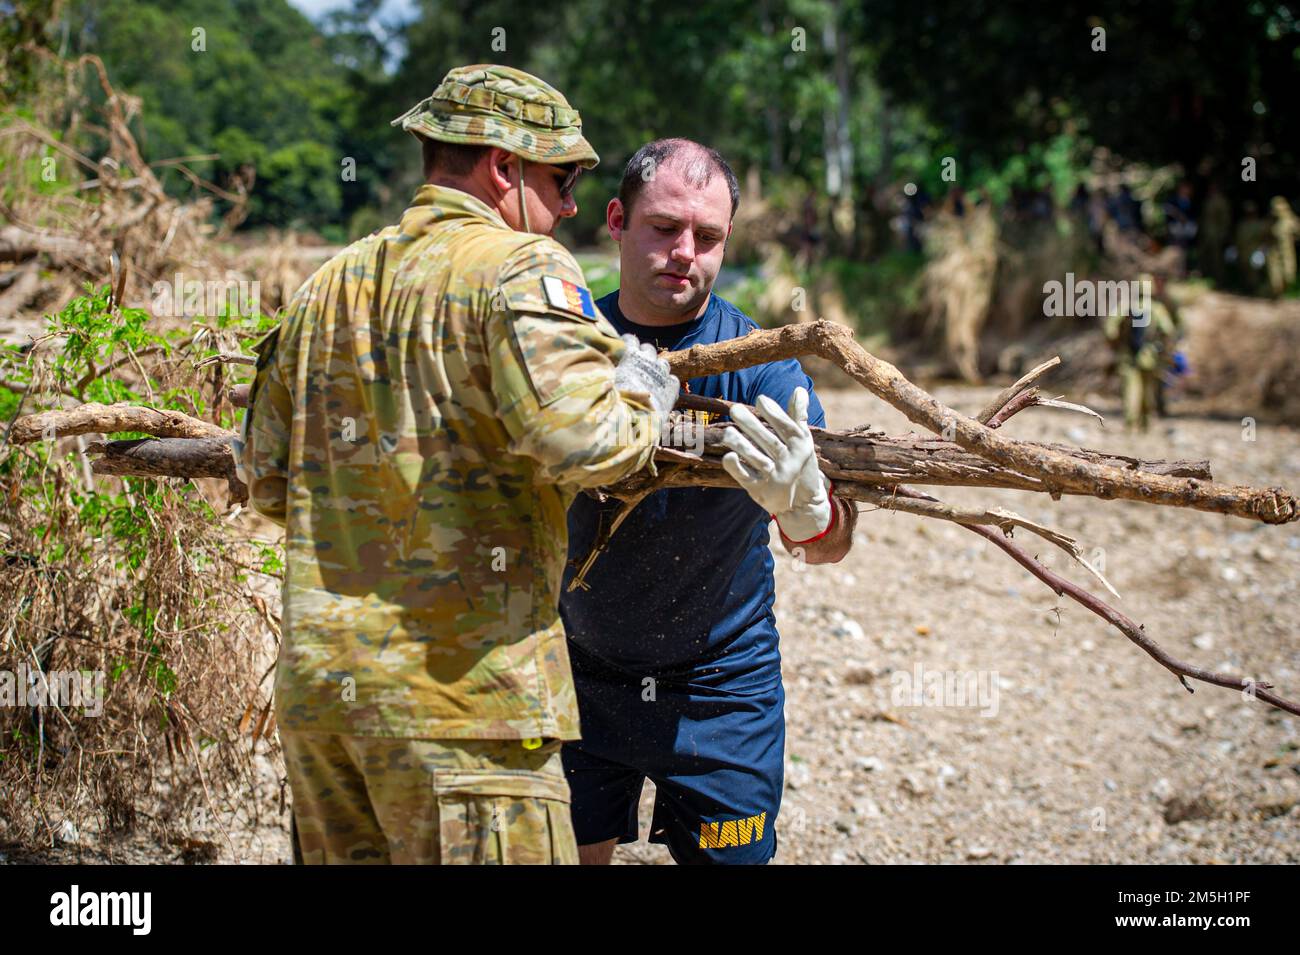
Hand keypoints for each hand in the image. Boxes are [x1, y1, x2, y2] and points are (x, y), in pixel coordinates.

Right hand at [613, 333, 678, 414]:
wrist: (633, 415)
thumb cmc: (614, 396)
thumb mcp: (606, 378)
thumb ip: (609, 368)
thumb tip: (605, 366)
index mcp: (631, 354)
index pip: (631, 339)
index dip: (628, 344)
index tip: (624, 350)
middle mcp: (648, 358)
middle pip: (648, 349)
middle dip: (643, 354)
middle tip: (637, 365)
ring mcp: (662, 371)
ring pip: (663, 362)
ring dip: (657, 367)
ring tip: (650, 378)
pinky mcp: (671, 385)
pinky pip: (673, 379)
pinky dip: (667, 383)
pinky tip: (661, 391)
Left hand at [720, 387, 830, 541]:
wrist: (803, 504)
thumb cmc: (800, 464)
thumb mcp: (803, 442)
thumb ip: (797, 416)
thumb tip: (799, 390)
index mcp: (801, 447)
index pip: (787, 428)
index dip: (774, 413)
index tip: (760, 399)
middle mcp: (790, 464)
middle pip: (769, 442)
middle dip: (752, 425)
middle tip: (734, 408)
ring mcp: (776, 479)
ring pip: (756, 459)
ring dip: (741, 445)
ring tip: (727, 432)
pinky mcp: (761, 492)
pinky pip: (746, 478)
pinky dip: (737, 468)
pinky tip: (727, 456)